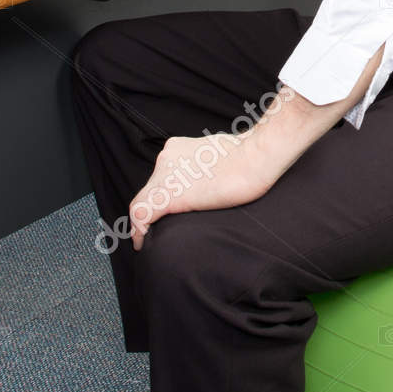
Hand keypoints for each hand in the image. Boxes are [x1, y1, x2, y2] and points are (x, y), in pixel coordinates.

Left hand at [126, 131, 285, 249]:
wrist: (253, 159)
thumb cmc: (248, 158)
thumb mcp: (221, 157)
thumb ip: (207, 166)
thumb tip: (214, 178)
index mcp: (178, 148)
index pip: (162, 174)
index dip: (161, 193)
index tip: (165, 208)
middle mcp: (166, 159)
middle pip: (152, 188)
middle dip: (157, 207)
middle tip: (164, 225)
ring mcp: (165, 177)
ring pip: (145, 201)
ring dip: (149, 219)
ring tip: (153, 235)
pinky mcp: (168, 196)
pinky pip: (141, 215)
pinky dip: (139, 231)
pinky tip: (142, 243)